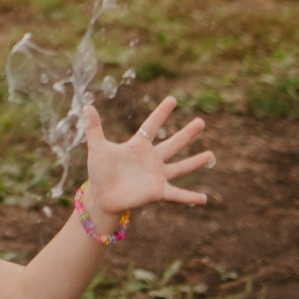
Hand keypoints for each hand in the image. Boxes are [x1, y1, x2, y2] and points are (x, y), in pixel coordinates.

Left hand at [81, 97, 215, 220]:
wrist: (102, 197)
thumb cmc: (100, 172)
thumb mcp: (97, 148)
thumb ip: (94, 128)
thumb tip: (86, 106)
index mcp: (138, 146)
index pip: (152, 125)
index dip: (161, 112)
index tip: (173, 99)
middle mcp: (151, 159)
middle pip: (173, 143)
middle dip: (187, 133)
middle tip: (201, 122)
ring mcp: (157, 175)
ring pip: (180, 167)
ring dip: (196, 161)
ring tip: (211, 154)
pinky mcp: (158, 192)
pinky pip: (177, 194)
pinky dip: (190, 197)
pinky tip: (204, 199)